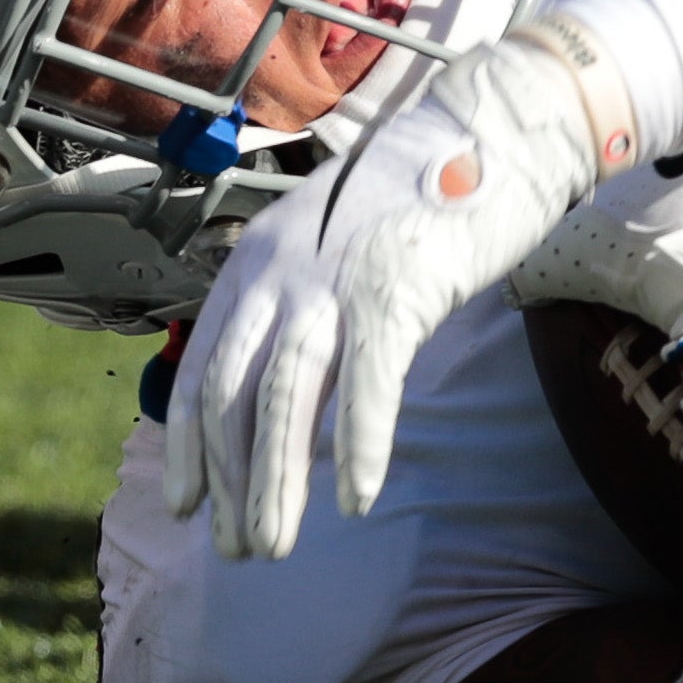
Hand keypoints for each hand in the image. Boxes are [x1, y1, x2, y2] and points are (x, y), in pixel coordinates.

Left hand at [167, 23, 622, 559]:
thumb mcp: (336, 248)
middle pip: (239, 394)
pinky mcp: (399, 287)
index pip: (206, 364)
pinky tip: (357, 500)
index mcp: (260, 260)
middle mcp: (284, 269)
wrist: (495, 132)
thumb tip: (287, 396)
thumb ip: (304, 308)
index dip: (192, 442)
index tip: (187, 504)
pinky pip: (370, 382)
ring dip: (277, 483)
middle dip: (233, 482)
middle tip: (243, 550)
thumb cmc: (422, 199)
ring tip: (277, 545)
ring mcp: (339, 278)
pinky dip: (359, 446)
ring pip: (289, 398)